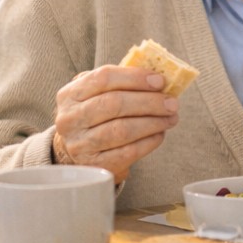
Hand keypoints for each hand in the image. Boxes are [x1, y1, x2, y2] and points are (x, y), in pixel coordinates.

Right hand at [51, 66, 178, 181]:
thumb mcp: (96, 95)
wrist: (76, 151)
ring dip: (153, 122)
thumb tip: (157, 78)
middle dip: (149, 102)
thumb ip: (120, 83)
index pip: (103, 78)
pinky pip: (127, 152)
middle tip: (172, 103)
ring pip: (122, 129)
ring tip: (170, 118)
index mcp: (70, 94)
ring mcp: (80, 144)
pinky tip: (159, 134)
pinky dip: (149, 142)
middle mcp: (70, 119)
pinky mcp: (94, 165)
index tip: (160, 81)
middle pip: (114, 104)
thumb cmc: (94, 116)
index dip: (135, 77)